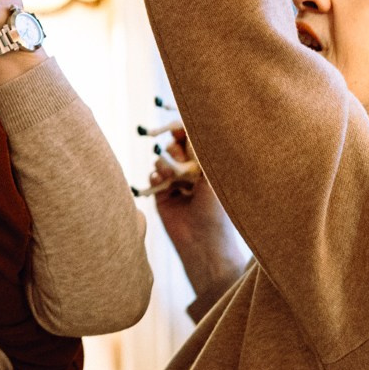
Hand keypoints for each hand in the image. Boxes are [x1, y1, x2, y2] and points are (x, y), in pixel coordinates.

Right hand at [149, 131, 247, 298]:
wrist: (203, 242)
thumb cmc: (216, 210)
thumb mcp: (211, 176)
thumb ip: (199, 151)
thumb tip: (187, 127)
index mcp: (208, 166)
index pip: (193, 140)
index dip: (184, 131)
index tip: (177, 127)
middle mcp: (192, 173)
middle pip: (174, 146)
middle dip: (175, 149)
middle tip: (181, 160)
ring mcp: (176, 183)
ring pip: (161, 159)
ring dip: (165, 163)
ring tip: (173, 177)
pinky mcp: (162, 196)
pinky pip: (152, 176)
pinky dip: (154, 176)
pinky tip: (161, 184)